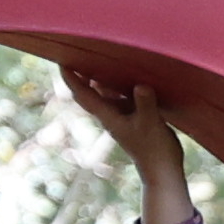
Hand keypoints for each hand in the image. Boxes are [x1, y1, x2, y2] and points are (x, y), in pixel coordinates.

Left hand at [66, 68, 192, 223]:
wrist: (161, 170)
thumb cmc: (154, 148)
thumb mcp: (150, 123)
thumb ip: (145, 103)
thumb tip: (140, 85)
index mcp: (108, 115)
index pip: (83, 94)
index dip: (71, 78)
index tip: (62, 61)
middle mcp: (110, 115)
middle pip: (88, 92)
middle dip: (81, 74)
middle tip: (77, 53)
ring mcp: (120, 117)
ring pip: (103, 94)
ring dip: (99, 78)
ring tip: (100, 58)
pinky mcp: (133, 118)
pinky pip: (119, 98)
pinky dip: (117, 86)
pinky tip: (125, 75)